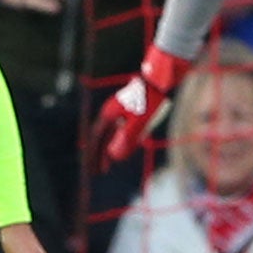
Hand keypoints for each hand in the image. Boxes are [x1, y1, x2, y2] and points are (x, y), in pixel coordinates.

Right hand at [96, 46, 188, 162]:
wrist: (159, 80)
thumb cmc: (150, 100)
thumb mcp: (139, 122)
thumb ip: (127, 138)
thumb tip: (114, 156)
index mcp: (109, 114)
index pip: (97, 140)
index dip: (95, 156)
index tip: (94, 171)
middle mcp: (111, 112)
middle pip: (102, 137)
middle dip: (100, 156)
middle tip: (100, 172)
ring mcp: (119, 110)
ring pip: (110, 134)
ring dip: (109, 149)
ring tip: (108, 164)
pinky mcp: (129, 110)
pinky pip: (119, 129)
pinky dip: (118, 141)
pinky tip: (124, 149)